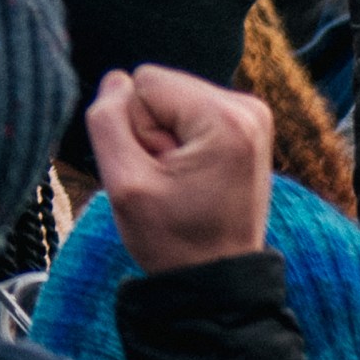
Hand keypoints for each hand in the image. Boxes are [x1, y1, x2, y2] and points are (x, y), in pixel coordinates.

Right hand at [86, 66, 275, 274]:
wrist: (217, 280)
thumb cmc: (174, 242)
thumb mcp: (124, 185)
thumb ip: (107, 121)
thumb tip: (116, 79)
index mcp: (226, 119)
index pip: (144, 82)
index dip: (136, 129)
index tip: (159, 172)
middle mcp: (248, 108)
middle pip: (161, 87)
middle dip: (152, 131)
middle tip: (170, 180)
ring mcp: (253, 116)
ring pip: (172, 98)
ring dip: (166, 138)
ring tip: (182, 181)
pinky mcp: (248, 126)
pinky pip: (190, 110)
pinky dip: (183, 140)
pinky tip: (194, 176)